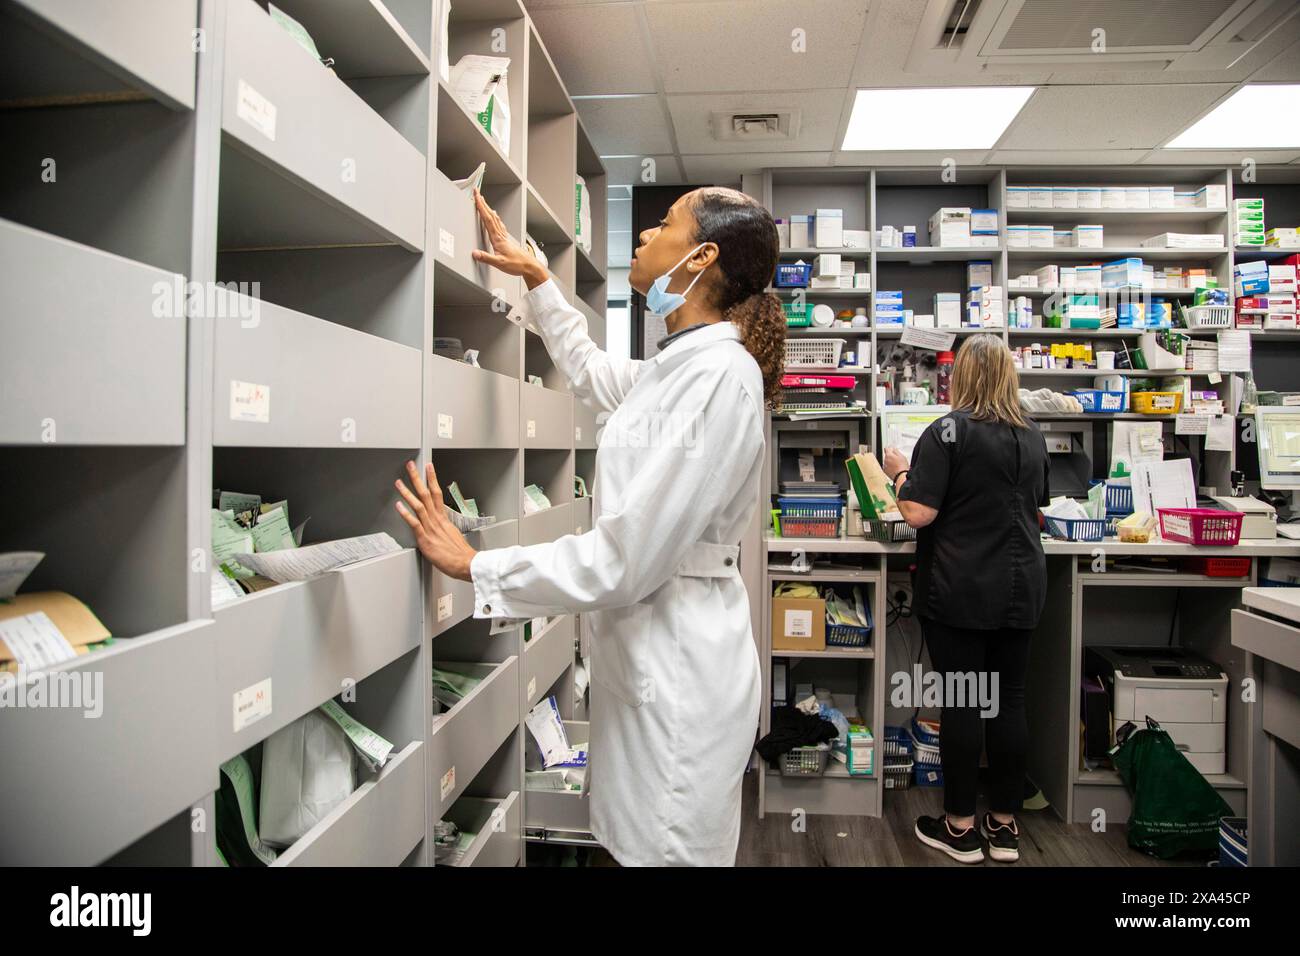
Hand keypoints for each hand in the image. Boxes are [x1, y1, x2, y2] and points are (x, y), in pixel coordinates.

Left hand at [394, 460, 477, 580]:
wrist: (466, 563)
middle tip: (411, 466)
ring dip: (408, 493)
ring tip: (399, 483)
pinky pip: (414, 523)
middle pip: (427, 494)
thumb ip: (444, 528)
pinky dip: (406, 514)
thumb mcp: (453, 535)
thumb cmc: (460, 554)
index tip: (429, 468)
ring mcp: (431, 528)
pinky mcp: (425, 539)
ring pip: (419, 505)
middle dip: (418, 478)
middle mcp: (437, 520)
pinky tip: (398, 506)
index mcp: (443, 519)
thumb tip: (440, 527)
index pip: (437, 494)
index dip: (432, 479)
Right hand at [471, 189, 548, 288]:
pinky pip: (499, 225)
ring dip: (488, 209)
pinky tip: (495, 217)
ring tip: (484, 202)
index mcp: (498, 238)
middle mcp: (501, 235)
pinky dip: (495, 218)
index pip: (487, 219)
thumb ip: (486, 258)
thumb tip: (475, 253)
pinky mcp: (506, 240)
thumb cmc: (517, 264)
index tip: (476, 197)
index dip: (481, 207)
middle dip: (483, 203)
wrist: (529, 266)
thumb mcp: (499, 263)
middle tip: (478, 193)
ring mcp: (504, 237)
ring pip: (495, 219)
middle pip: (490, 215)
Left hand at [882, 446, 908, 480]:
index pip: (886, 449)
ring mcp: (884, 466)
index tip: (892, 450)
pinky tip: (895, 469)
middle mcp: (885, 460)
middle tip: (898, 460)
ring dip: (890, 463)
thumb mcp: (901, 456)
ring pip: (887, 462)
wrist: (901, 476)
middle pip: (887, 456)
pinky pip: (887, 467)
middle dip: (891, 457)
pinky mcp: (885, 471)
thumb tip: (893, 449)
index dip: (890, 449)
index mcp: (888, 455)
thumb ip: (896, 451)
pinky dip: (890, 468)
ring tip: (897, 465)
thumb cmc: (902, 466)